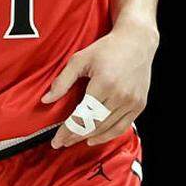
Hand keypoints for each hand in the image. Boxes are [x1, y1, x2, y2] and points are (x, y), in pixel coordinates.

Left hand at [41, 20, 156, 147]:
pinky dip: (107, 135)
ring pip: (107, 128)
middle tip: (61, 142)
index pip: (82, 115)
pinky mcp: (140, 105)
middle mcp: (120, 95)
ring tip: (74, 140)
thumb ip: (62, 81)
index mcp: (104, 83)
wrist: (137, 42)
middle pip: (94, 125)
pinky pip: (122, 127)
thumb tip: (46, 100)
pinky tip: (94, 138)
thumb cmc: (106, 48)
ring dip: (89, 137)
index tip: (56, 140)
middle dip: (75, 136)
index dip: (67, 130)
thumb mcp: (80, 59)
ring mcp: (132, 102)